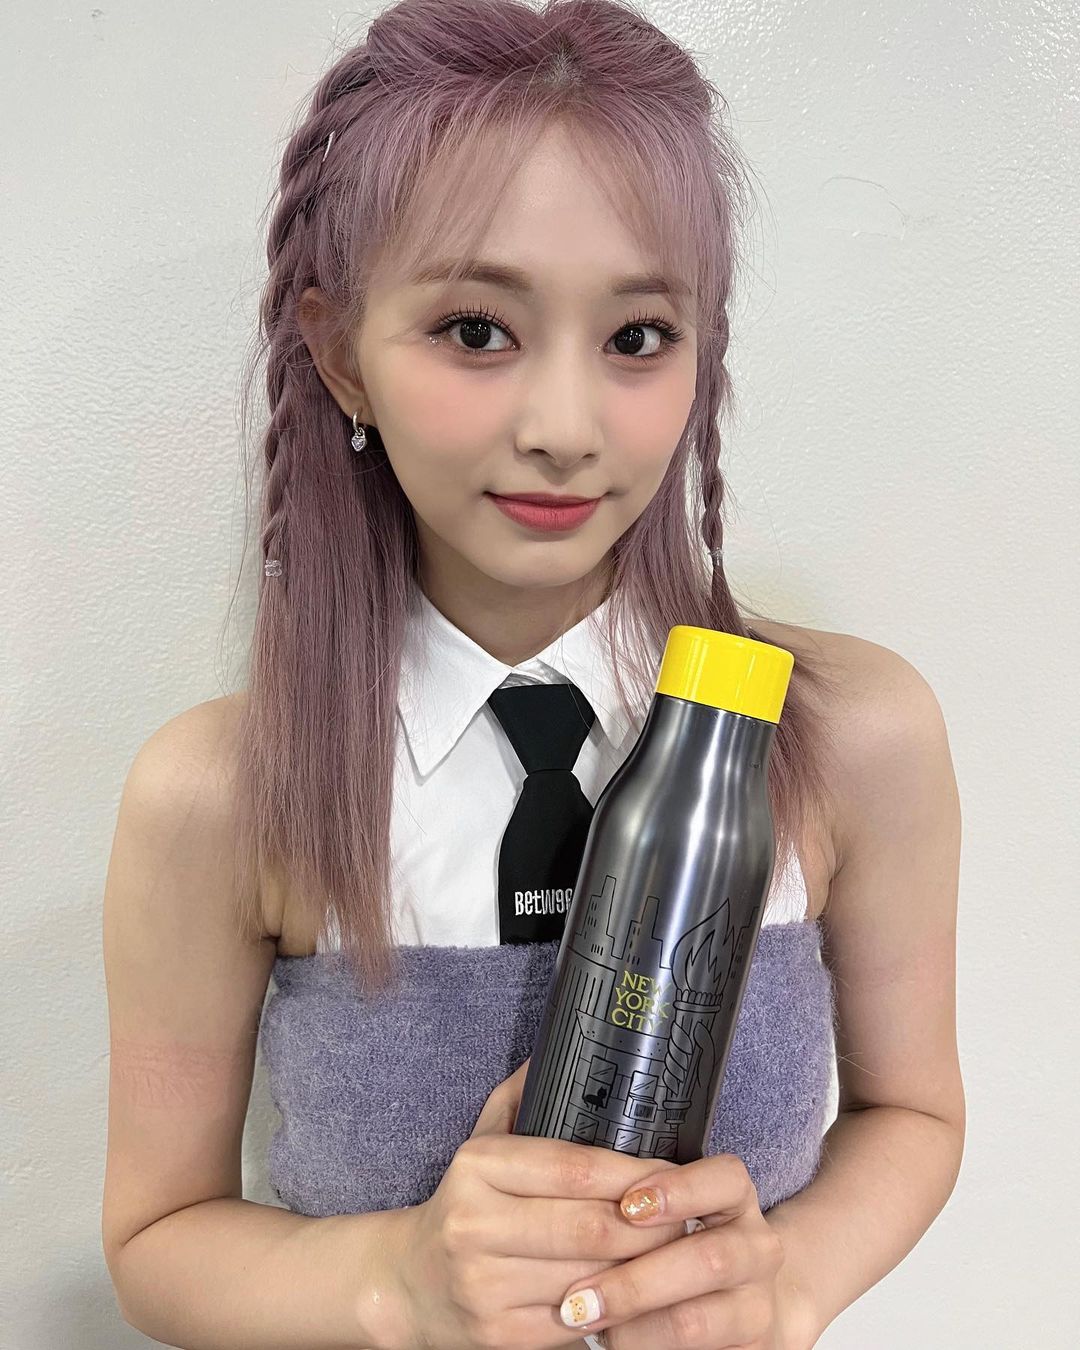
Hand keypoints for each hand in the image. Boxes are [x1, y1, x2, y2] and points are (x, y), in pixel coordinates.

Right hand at [393, 1058, 687, 1348]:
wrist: (408, 1283)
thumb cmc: (463, 1204)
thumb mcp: (481, 1140)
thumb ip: (520, 1096)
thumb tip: (561, 1048)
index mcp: (478, 1166)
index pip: (575, 1166)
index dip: (634, 1173)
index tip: (674, 1173)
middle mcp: (476, 1224)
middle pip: (590, 1227)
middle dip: (652, 1226)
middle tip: (689, 1217)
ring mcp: (485, 1285)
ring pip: (591, 1278)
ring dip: (643, 1270)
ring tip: (676, 1253)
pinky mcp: (499, 1336)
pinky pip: (577, 1323)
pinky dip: (615, 1310)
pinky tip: (638, 1294)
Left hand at [555, 1153, 812, 1349]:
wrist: (732, 1307)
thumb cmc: (678, 1249)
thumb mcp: (666, 1215)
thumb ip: (634, 1206)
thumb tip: (573, 1205)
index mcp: (736, 1200)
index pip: (726, 1179)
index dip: (679, 1189)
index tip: (628, 1205)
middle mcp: (758, 1249)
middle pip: (709, 1258)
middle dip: (635, 1281)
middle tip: (578, 1298)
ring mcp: (757, 1306)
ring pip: (695, 1321)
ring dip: (633, 1328)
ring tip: (589, 1327)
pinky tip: (615, 1344)